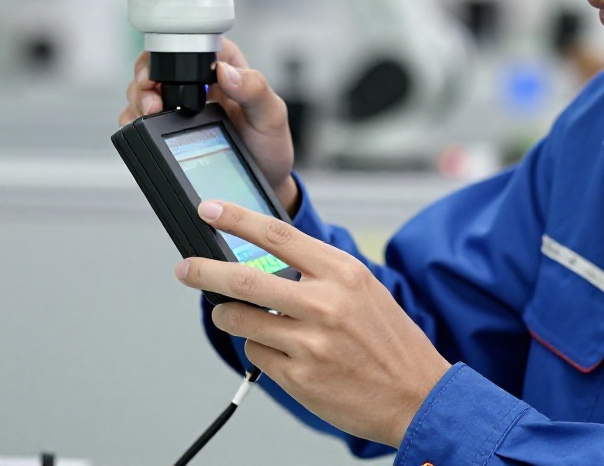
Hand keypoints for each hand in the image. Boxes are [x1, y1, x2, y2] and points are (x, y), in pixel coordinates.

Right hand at [119, 39, 298, 211]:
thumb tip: (226, 71)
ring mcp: (179, 104)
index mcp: (223, 67)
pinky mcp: (167, 126)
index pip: (189, 45)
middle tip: (152, 103)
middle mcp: (197, 82)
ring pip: (143, 89)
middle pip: (156, 66)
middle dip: (145, 81)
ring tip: (148, 115)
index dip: (169, 54)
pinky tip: (140, 128)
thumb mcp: (271, 116)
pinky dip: (132, 119)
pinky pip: (138, 116)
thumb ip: (255, 89)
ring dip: (138, 100)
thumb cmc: (268, 144)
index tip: (163, 76)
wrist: (262, 180)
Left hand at [176, 200, 451, 448]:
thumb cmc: (389, 340)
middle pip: (244, 280)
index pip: (277, 235)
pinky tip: (284, 354)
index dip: (236, 219)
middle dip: (204, 272)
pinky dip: (260, 350)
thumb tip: (261, 260)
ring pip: (242, 321)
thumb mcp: (362, 290)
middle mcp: (325, 304)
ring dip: (227, 317)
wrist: (418, 395)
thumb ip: (317, 272)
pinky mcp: (300, 378)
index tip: (209, 209)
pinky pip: (257, 355)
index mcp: (342, 273)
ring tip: (232, 315)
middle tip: (185, 268)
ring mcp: (310, 343)